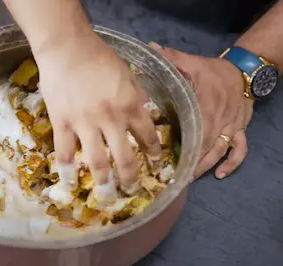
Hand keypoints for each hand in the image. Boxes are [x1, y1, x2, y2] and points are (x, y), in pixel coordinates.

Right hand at [35, 32, 161, 191]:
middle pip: (125, 158)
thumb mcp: (128, 73)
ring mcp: (85, 124)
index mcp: (131, 105)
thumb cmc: (99, 56)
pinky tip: (69, 182)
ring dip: (103, 182)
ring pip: (97, 162)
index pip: (148, 137)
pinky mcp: (62, 124)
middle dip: (130, 177)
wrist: (67, 47)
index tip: (156, 164)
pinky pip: (65, 153)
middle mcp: (112, 120)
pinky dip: (67, 170)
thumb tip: (144, 109)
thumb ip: (137, 95)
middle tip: (131, 188)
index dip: (154, 153)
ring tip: (106, 195)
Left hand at [150, 42, 253, 179]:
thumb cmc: (214, 70)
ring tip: (190, 180)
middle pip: (204, 147)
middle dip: (190, 163)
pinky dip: (232, 163)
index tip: (167, 161)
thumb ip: (172, 58)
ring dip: (205, 166)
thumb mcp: (192, 62)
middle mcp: (218, 121)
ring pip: (219, 151)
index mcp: (204, 107)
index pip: (193, 131)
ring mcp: (230, 127)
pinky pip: (239, 149)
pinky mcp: (239, 129)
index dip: (183, 148)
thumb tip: (151, 49)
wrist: (245, 71)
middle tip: (173, 177)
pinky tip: (220, 174)